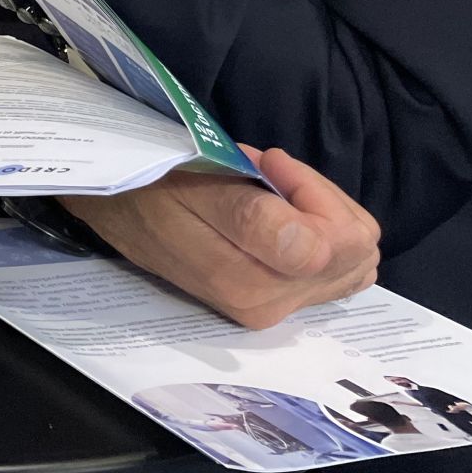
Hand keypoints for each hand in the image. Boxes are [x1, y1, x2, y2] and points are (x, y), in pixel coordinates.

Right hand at [60, 147, 380, 329]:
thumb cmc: (153, 179)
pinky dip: (324, 236)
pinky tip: (284, 216)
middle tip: (269, 173)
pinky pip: (340, 273)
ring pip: (355, 262)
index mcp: (249, 277)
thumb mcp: (195, 179)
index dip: (314, 189)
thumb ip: (255, 214)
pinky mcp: (277, 305)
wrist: (115, 203)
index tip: (268, 162)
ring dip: (325, 217)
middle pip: (355, 252)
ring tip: (273, 194)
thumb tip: (313, 239)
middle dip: (322, 200)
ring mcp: (275, 310)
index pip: (338, 240)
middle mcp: (268, 305)